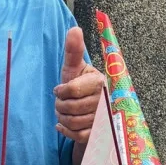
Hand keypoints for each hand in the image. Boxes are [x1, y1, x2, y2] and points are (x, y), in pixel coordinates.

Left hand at [53, 26, 104, 143]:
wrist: (89, 111)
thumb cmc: (80, 86)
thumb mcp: (74, 69)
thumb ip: (73, 51)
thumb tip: (74, 29)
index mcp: (100, 82)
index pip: (73, 90)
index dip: (61, 91)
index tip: (59, 90)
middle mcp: (106, 101)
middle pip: (71, 108)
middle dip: (60, 106)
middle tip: (61, 103)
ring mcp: (104, 119)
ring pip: (73, 122)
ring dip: (63, 118)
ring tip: (64, 113)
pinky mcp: (99, 134)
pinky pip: (77, 135)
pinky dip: (66, 130)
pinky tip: (63, 125)